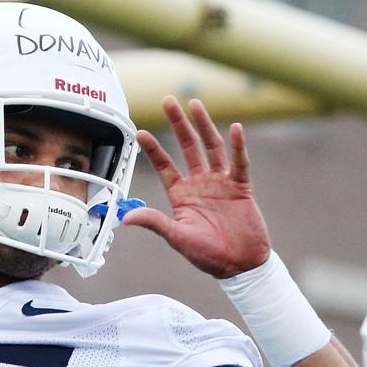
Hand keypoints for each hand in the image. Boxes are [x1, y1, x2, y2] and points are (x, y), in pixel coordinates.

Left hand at [123, 96, 271, 278]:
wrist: (239, 265)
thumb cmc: (207, 255)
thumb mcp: (177, 238)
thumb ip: (155, 223)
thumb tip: (125, 219)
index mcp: (181, 195)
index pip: (164, 165)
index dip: (153, 149)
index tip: (140, 132)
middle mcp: (200, 183)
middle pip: (188, 147)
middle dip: (178, 124)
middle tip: (168, 101)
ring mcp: (221, 183)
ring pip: (211, 147)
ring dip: (203, 125)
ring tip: (194, 104)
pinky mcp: (241, 187)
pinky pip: (239, 162)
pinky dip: (237, 146)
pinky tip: (234, 128)